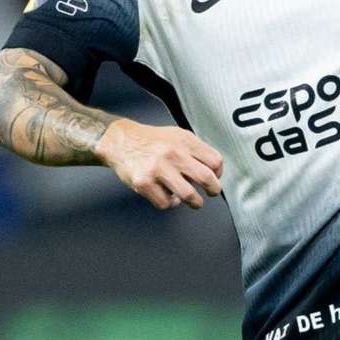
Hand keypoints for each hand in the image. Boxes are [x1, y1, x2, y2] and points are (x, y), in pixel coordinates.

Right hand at [95, 118, 223, 209]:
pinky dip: (170, 203)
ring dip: (195, 202)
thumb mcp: (178, 136)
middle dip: (213, 190)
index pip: (215, 161)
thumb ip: (196, 150)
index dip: (218, 173)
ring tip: (194, 201)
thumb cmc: (152, 141)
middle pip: (206, 178)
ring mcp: (158, 169)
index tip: (215, 177)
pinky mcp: (144, 183)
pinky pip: (166, 203)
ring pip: (188, 195)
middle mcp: (173, 154)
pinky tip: (169, 196)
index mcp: (185, 141)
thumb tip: (214, 171)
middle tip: (211, 193)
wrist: (121, 141)